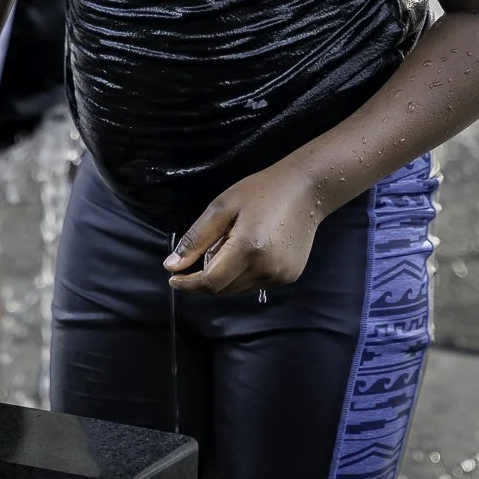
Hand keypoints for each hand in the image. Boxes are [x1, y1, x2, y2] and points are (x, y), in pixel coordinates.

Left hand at [163, 161, 322, 296]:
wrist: (306, 189)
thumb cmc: (260, 191)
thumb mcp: (222, 207)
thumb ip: (196, 239)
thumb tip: (171, 266)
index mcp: (247, 249)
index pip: (211, 282)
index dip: (189, 284)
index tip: (173, 279)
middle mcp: (266, 269)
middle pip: (223, 288)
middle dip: (207, 277)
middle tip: (208, 248)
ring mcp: (280, 276)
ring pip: (238, 288)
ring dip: (226, 275)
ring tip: (232, 243)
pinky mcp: (289, 277)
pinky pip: (256, 284)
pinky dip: (244, 274)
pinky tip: (251, 249)